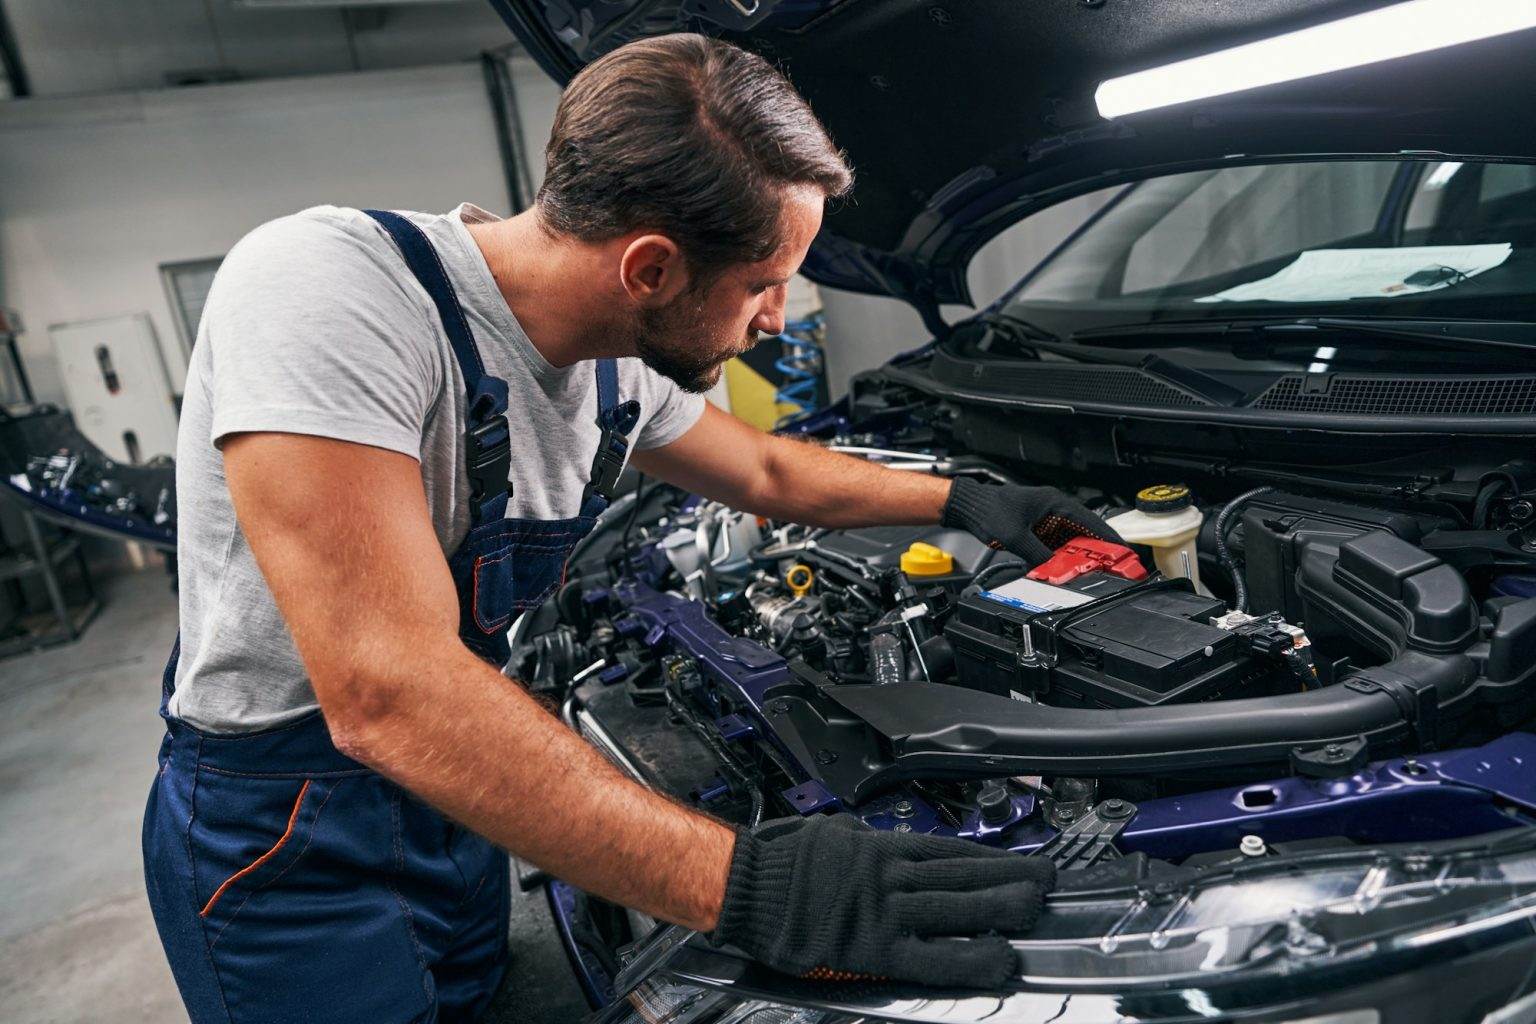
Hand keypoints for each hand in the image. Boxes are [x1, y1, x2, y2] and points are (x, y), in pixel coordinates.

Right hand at [709, 815, 1054, 987]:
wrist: (747, 884)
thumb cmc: (780, 860)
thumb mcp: (829, 833)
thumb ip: (861, 839)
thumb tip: (873, 838)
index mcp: (881, 848)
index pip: (951, 850)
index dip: (991, 857)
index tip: (1020, 859)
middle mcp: (891, 873)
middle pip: (963, 874)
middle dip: (1009, 877)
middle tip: (1046, 879)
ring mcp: (887, 909)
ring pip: (957, 906)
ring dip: (1001, 907)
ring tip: (1036, 909)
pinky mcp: (876, 947)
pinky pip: (933, 957)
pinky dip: (969, 958)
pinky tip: (999, 960)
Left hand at [942, 478, 1123, 565]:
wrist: (969, 506)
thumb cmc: (988, 510)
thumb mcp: (1015, 536)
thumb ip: (1037, 554)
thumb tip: (1053, 569)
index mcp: (1055, 503)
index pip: (1089, 521)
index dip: (1107, 537)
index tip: (1121, 550)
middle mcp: (1054, 508)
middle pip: (1083, 531)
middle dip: (1097, 549)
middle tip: (1111, 566)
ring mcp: (1046, 517)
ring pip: (1070, 538)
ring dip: (1078, 553)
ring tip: (1092, 570)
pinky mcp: (1037, 527)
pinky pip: (1056, 542)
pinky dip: (1062, 554)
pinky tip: (1066, 567)